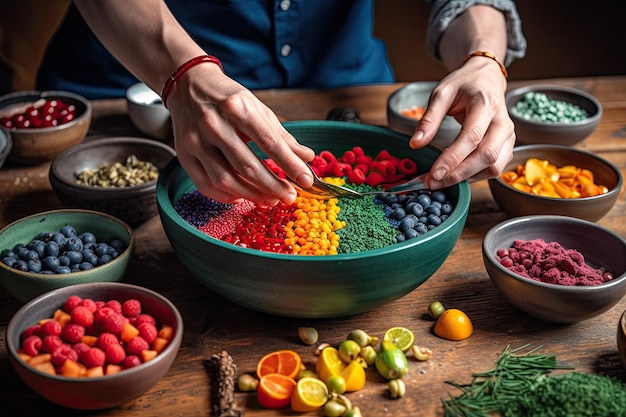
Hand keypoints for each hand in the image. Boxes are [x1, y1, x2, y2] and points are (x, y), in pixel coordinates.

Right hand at [166, 63, 314, 204]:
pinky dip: (226, 196)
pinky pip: (205, 184)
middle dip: (273, 186)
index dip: (290, 164)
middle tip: (290, 196)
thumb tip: (307, 157)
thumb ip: (281, 135)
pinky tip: (242, 196)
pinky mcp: (184, 154)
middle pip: (247, 166)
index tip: (306, 180)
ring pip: (225, 180)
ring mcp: (195, 141)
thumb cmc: (227, 98)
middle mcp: (213, 124)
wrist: (188, 85)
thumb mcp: (257, 108)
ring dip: (252, 194)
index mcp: (236, 108)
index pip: (269, 142)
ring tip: (271, 199)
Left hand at [408, 60, 514, 188]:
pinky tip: (455, 176)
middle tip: (432, 182)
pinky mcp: (507, 146)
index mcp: (486, 104)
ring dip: (467, 178)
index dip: (452, 158)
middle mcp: (502, 122)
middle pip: (486, 156)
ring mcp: (508, 136)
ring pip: (494, 167)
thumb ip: (429, 119)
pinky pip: (495, 168)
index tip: (433, 174)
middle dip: (458, 174)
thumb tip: (415, 144)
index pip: (471, 137)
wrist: (487, 78)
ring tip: (440, 182)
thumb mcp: (442, 93)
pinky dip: (475, 176)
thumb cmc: (464, 85)